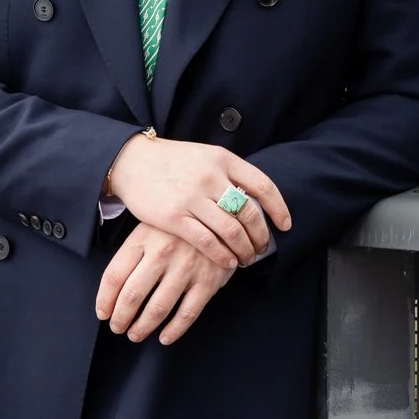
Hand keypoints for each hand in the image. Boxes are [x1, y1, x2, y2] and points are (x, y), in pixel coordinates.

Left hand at [95, 223, 231, 343]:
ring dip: (142, 327)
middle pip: (132, 295)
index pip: (114, 275)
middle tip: (118, 327)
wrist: (223, 214)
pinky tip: (165, 337)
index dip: (104, 300)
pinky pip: (188, 313)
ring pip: (158, 308)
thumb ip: (133, 254)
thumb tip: (111, 293)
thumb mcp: (152, 227)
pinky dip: (174, 330)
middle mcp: (163, 252)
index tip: (103, 313)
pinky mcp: (208, 279)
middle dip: (121, 318)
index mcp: (143, 238)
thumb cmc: (179, 226)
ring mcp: (187, 266)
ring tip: (136, 334)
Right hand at [103, 133, 292, 270]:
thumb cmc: (173, 161)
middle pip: (249, 212)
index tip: (285, 225)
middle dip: (260, 235)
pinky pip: (207, 241)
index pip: (262, 185)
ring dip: (244, 249)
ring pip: (230, 230)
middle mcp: (211, 176)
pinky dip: (222, 255)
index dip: (278, 208)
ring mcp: (192, 197)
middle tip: (262, 248)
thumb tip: (256, 197)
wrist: (133, 161)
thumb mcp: (206, 156)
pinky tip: (228, 262)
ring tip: (247, 258)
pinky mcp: (174, 217)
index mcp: (223, 159)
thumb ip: (229, 173)